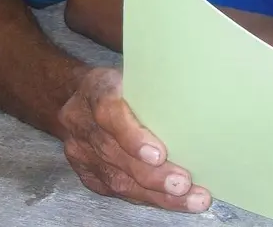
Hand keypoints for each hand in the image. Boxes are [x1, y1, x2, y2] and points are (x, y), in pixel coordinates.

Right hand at [58, 67, 210, 210]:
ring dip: (156, 194)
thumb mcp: (133, 71)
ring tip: (189, 198)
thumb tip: (197, 97)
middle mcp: (83, 123)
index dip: (133, 137)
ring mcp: (81, 151)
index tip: (159, 154)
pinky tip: (171, 201)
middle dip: (154, 176)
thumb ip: (154, 84)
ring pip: (118, 179)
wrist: (74, 95)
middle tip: (184, 185)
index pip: (110, 114)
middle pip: (117, 155)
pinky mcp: (86, 172)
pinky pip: (116, 190)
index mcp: (96, 90)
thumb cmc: (117, 82)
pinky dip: (146, 198)